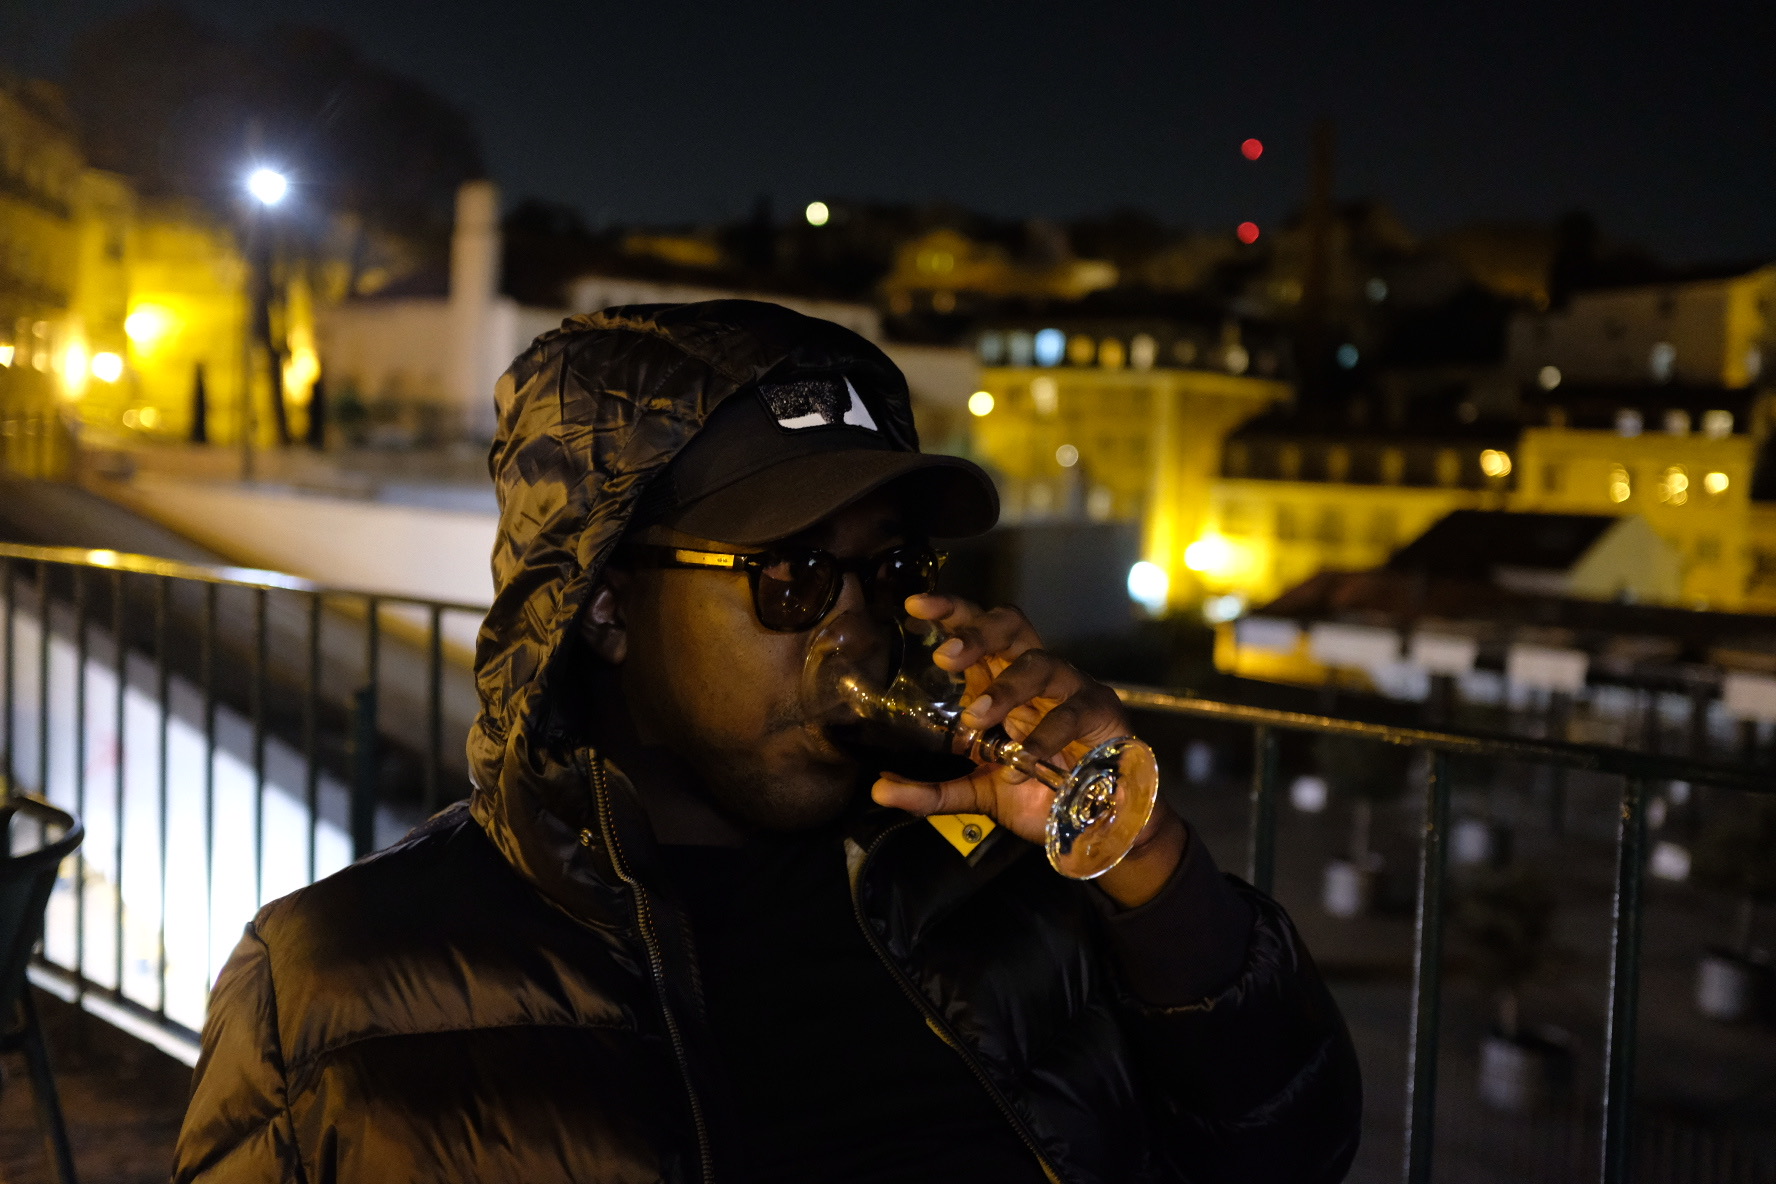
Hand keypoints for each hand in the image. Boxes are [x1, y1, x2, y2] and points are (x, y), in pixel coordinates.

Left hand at [870, 594, 1185, 905]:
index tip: (915, 606)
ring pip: (1041, 662)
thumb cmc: (1038, 793)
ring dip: (1006, 687)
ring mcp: (1071, 690)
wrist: (1097, 826)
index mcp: (1001, 682)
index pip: (976, 631)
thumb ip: (929, 792)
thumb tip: (878, 790)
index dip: (950, 612)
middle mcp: (1034, 676)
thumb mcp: (976, 794)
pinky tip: (1022, 761)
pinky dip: (1044, 736)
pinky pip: (1073, 711)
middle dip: (978, 632)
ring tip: (977, 718)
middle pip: (1011, 625)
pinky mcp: (1102, 712)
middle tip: (946, 657)